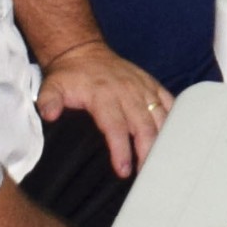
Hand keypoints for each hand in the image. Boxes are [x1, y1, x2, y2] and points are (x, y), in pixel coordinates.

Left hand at [36, 42, 174, 176]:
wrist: (83, 51)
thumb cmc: (69, 75)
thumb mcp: (52, 86)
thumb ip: (49, 100)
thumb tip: (49, 114)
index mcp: (104, 95)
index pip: (116, 126)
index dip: (121, 149)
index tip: (124, 170)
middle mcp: (128, 91)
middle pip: (144, 126)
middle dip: (148, 152)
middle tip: (148, 175)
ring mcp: (142, 87)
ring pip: (160, 116)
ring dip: (164, 140)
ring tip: (163, 163)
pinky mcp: (151, 85)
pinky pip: (169, 102)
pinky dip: (176, 119)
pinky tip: (178, 138)